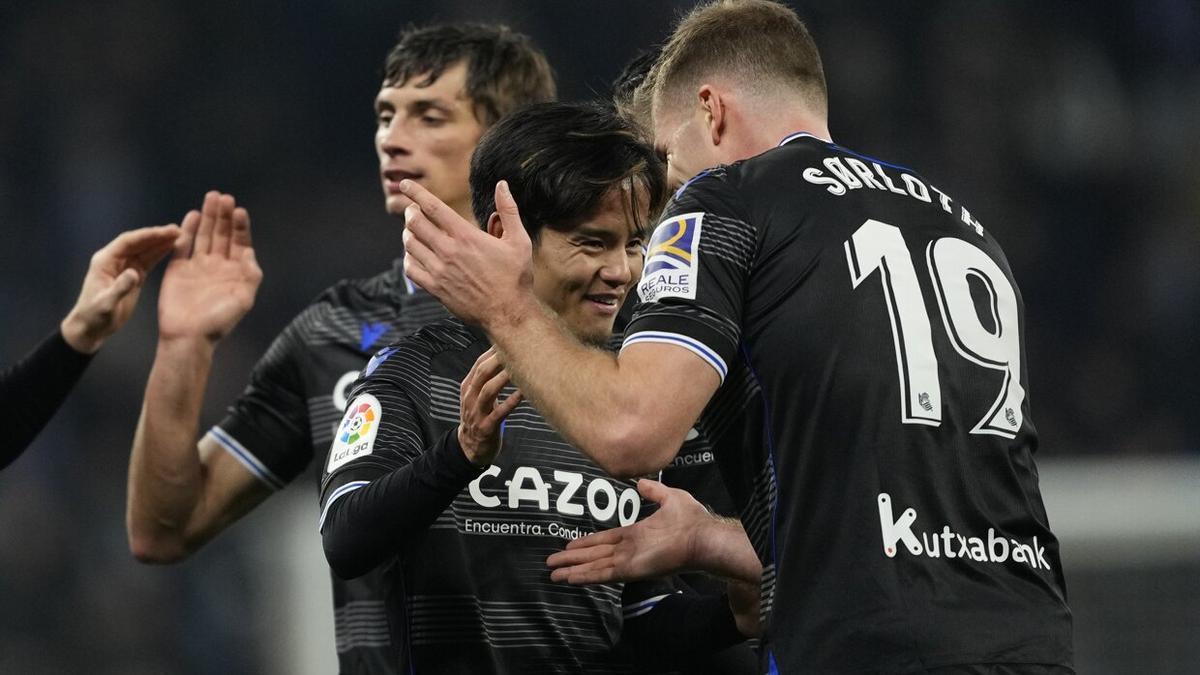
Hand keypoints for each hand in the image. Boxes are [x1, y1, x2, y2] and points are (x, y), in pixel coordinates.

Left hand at [60, 224, 180, 353]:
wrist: (91, 328)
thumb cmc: (95, 316)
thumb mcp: (106, 304)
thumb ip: (120, 288)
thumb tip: (134, 273)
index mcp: (105, 261)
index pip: (127, 242)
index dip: (147, 236)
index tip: (165, 232)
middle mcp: (115, 260)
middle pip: (138, 242)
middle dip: (157, 236)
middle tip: (178, 230)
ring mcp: (125, 267)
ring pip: (145, 250)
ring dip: (161, 242)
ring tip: (180, 236)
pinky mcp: (134, 275)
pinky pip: (148, 261)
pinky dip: (160, 254)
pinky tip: (173, 249)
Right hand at [157, 191, 261, 344]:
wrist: (189, 336)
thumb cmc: (219, 321)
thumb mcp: (244, 299)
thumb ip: (251, 275)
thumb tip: (250, 252)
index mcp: (235, 272)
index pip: (239, 243)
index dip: (240, 227)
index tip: (240, 210)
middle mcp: (217, 265)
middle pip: (222, 235)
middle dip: (224, 216)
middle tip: (224, 197)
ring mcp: (198, 266)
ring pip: (205, 236)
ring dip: (208, 217)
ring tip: (212, 198)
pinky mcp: (179, 268)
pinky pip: (184, 245)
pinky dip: (188, 230)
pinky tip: (193, 215)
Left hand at [401, 180, 535, 327]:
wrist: (508, 313)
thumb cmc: (515, 277)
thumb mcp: (519, 240)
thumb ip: (509, 210)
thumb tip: (502, 185)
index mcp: (466, 236)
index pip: (432, 207)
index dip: (415, 192)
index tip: (406, 185)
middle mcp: (448, 251)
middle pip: (415, 223)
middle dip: (411, 212)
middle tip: (414, 210)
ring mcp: (439, 271)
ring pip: (409, 244)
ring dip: (408, 233)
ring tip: (413, 231)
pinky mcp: (435, 288)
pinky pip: (410, 269)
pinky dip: (408, 258)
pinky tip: (415, 255)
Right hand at [457, 347, 522, 466]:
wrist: (470, 448)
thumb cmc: (481, 416)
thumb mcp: (478, 396)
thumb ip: (488, 378)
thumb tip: (506, 356)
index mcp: (468, 388)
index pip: (479, 364)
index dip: (493, 351)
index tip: (510, 339)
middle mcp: (470, 398)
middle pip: (482, 373)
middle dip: (498, 360)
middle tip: (517, 348)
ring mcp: (477, 413)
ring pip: (488, 391)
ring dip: (504, 378)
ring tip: (519, 368)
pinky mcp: (486, 428)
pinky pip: (498, 413)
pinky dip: (510, 402)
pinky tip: (522, 394)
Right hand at [547, 478, 712, 583]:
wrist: (702, 537)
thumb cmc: (691, 520)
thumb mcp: (670, 497)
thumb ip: (653, 491)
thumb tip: (640, 482)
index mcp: (636, 534)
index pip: (605, 540)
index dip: (587, 543)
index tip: (569, 545)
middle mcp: (629, 550)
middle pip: (594, 556)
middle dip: (573, 560)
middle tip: (551, 564)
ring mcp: (629, 561)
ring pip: (594, 567)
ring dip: (574, 571)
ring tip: (553, 576)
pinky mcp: (631, 570)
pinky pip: (603, 574)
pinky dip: (586, 577)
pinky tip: (570, 579)